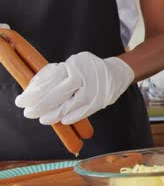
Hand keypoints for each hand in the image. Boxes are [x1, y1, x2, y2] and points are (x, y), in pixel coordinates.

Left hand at [15, 52, 134, 124]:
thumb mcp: (72, 65)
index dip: (33, 93)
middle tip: (30, 113)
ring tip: (44, 119)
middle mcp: (83, 76)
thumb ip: (56, 75)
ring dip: (54, 114)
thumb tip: (34, 90)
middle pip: (57, 94)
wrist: (117, 73)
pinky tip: (62, 120)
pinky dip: (71, 117)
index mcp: (73, 65)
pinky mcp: (99, 101)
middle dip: (40, 106)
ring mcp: (92, 90)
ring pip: (69, 106)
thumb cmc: (89, 69)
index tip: (22, 101)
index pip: (49, 80)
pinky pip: (82, 112)